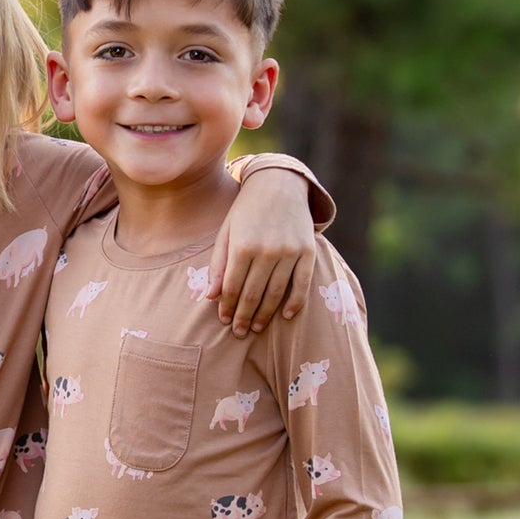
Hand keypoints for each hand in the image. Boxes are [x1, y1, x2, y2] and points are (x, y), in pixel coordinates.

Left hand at [211, 169, 315, 334]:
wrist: (279, 185)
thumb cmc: (246, 212)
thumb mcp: (226, 233)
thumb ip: (219, 264)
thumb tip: (211, 297)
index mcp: (242, 246)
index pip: (232, 288)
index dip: (228, 307)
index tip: (224, 321)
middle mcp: (266, 251)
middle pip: (253, 294)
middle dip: (244, 317)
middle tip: (239, 332)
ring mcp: (289, 252)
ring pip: (276, 294)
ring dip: (265, 315)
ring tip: (256, 328)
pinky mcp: (307, 251)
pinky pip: (302, 284)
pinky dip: (295, 303)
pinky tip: (286, 316)